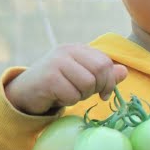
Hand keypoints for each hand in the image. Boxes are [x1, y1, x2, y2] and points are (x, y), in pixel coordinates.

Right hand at [4, 44, 127, 115]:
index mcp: (78, 49)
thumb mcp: (83, 77)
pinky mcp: (48, 78)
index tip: (102, 92)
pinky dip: (68, 101)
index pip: (105, 62)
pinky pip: (72, 95)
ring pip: (87, 84)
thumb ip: (104, 74)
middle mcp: (67, 51)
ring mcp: (56, 62)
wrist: (25, 93)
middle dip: (97, 88)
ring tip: (69, 93)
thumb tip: (124, 71)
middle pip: (99, 71)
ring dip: (81, 95)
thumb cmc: (58, 85)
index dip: (109, 81)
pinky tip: (57, 97)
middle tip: (85, 94)